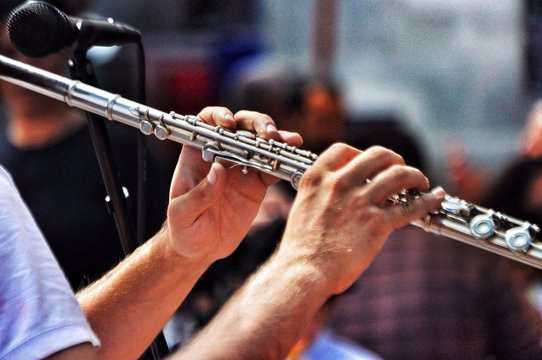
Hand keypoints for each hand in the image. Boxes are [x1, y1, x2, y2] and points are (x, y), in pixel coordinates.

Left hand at [165, 107, 301, 264]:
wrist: (202, 250)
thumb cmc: (184, 230)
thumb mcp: (182, 215)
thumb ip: (198, 195)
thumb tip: (218, 171)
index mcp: (197, 155)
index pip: (207, 123)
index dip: (219, 116)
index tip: (230, 125)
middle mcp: (221, 155)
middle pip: (240, 127)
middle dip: (256, 125)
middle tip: (268, 135)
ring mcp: (241, 168)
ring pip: (260, 143)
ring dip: (276, 139)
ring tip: (288, 141)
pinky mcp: (257, 184)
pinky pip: (272, 167)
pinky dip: (284, 162)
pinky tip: (294, 159)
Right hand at [278, 144, 444, 295]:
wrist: (305, 271)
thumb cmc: (302, 247)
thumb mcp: (304, 207)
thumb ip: (323, 195)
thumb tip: (343, 195)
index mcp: (317, 178)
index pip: (344, 150)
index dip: (360, 153)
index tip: (369, 164)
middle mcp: (339, 183)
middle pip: (377, 155)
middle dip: (393, 160)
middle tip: (399, 169)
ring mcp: (360, 201)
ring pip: (399, 175)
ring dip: (414, 175)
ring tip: (420, 182)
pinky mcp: (377, 223)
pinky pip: (411, 206)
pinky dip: (427, 200)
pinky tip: (434, 197)